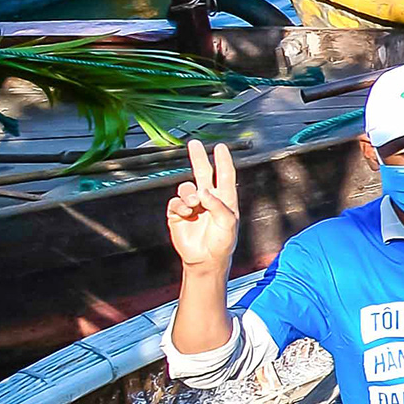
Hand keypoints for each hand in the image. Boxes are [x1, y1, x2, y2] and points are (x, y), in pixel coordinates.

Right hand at [168, 139, 241, 272]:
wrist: (205, 259)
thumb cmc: (222, 242)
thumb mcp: (228, 223)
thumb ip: (218, 205)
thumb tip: (204, 190)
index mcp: (225, 198)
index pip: (225, 175)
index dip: (223, 160)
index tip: (220, 146)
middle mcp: (208, 199)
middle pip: (203, 173)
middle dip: (198, 158)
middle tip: (194, 144)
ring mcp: (192, 205)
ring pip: (186, 187)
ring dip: (189, 193)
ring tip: (194, 204)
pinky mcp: (178, 214)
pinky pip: (175, 202)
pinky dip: (180, 206)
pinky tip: (186, 213)